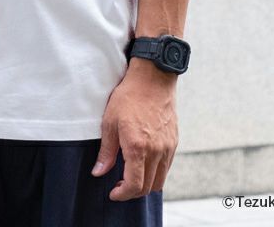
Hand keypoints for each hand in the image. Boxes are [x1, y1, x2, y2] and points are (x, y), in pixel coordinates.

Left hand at [91, 58, 178, 200]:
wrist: (153, 78)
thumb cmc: (129, 97)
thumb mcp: (109, 122)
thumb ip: (106, 151)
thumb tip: (99, 172)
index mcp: (138, 148)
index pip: (134, 185)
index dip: (122, 194)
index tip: (113, 193)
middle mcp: (156, 151)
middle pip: (148, 187)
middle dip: (132, 192)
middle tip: (119, 185)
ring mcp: (168, 147)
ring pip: (160, 180)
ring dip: (145, 184)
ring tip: (131, 175)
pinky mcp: (174, 141)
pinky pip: (167, 167)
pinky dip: (156, 172)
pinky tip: (143, 162)